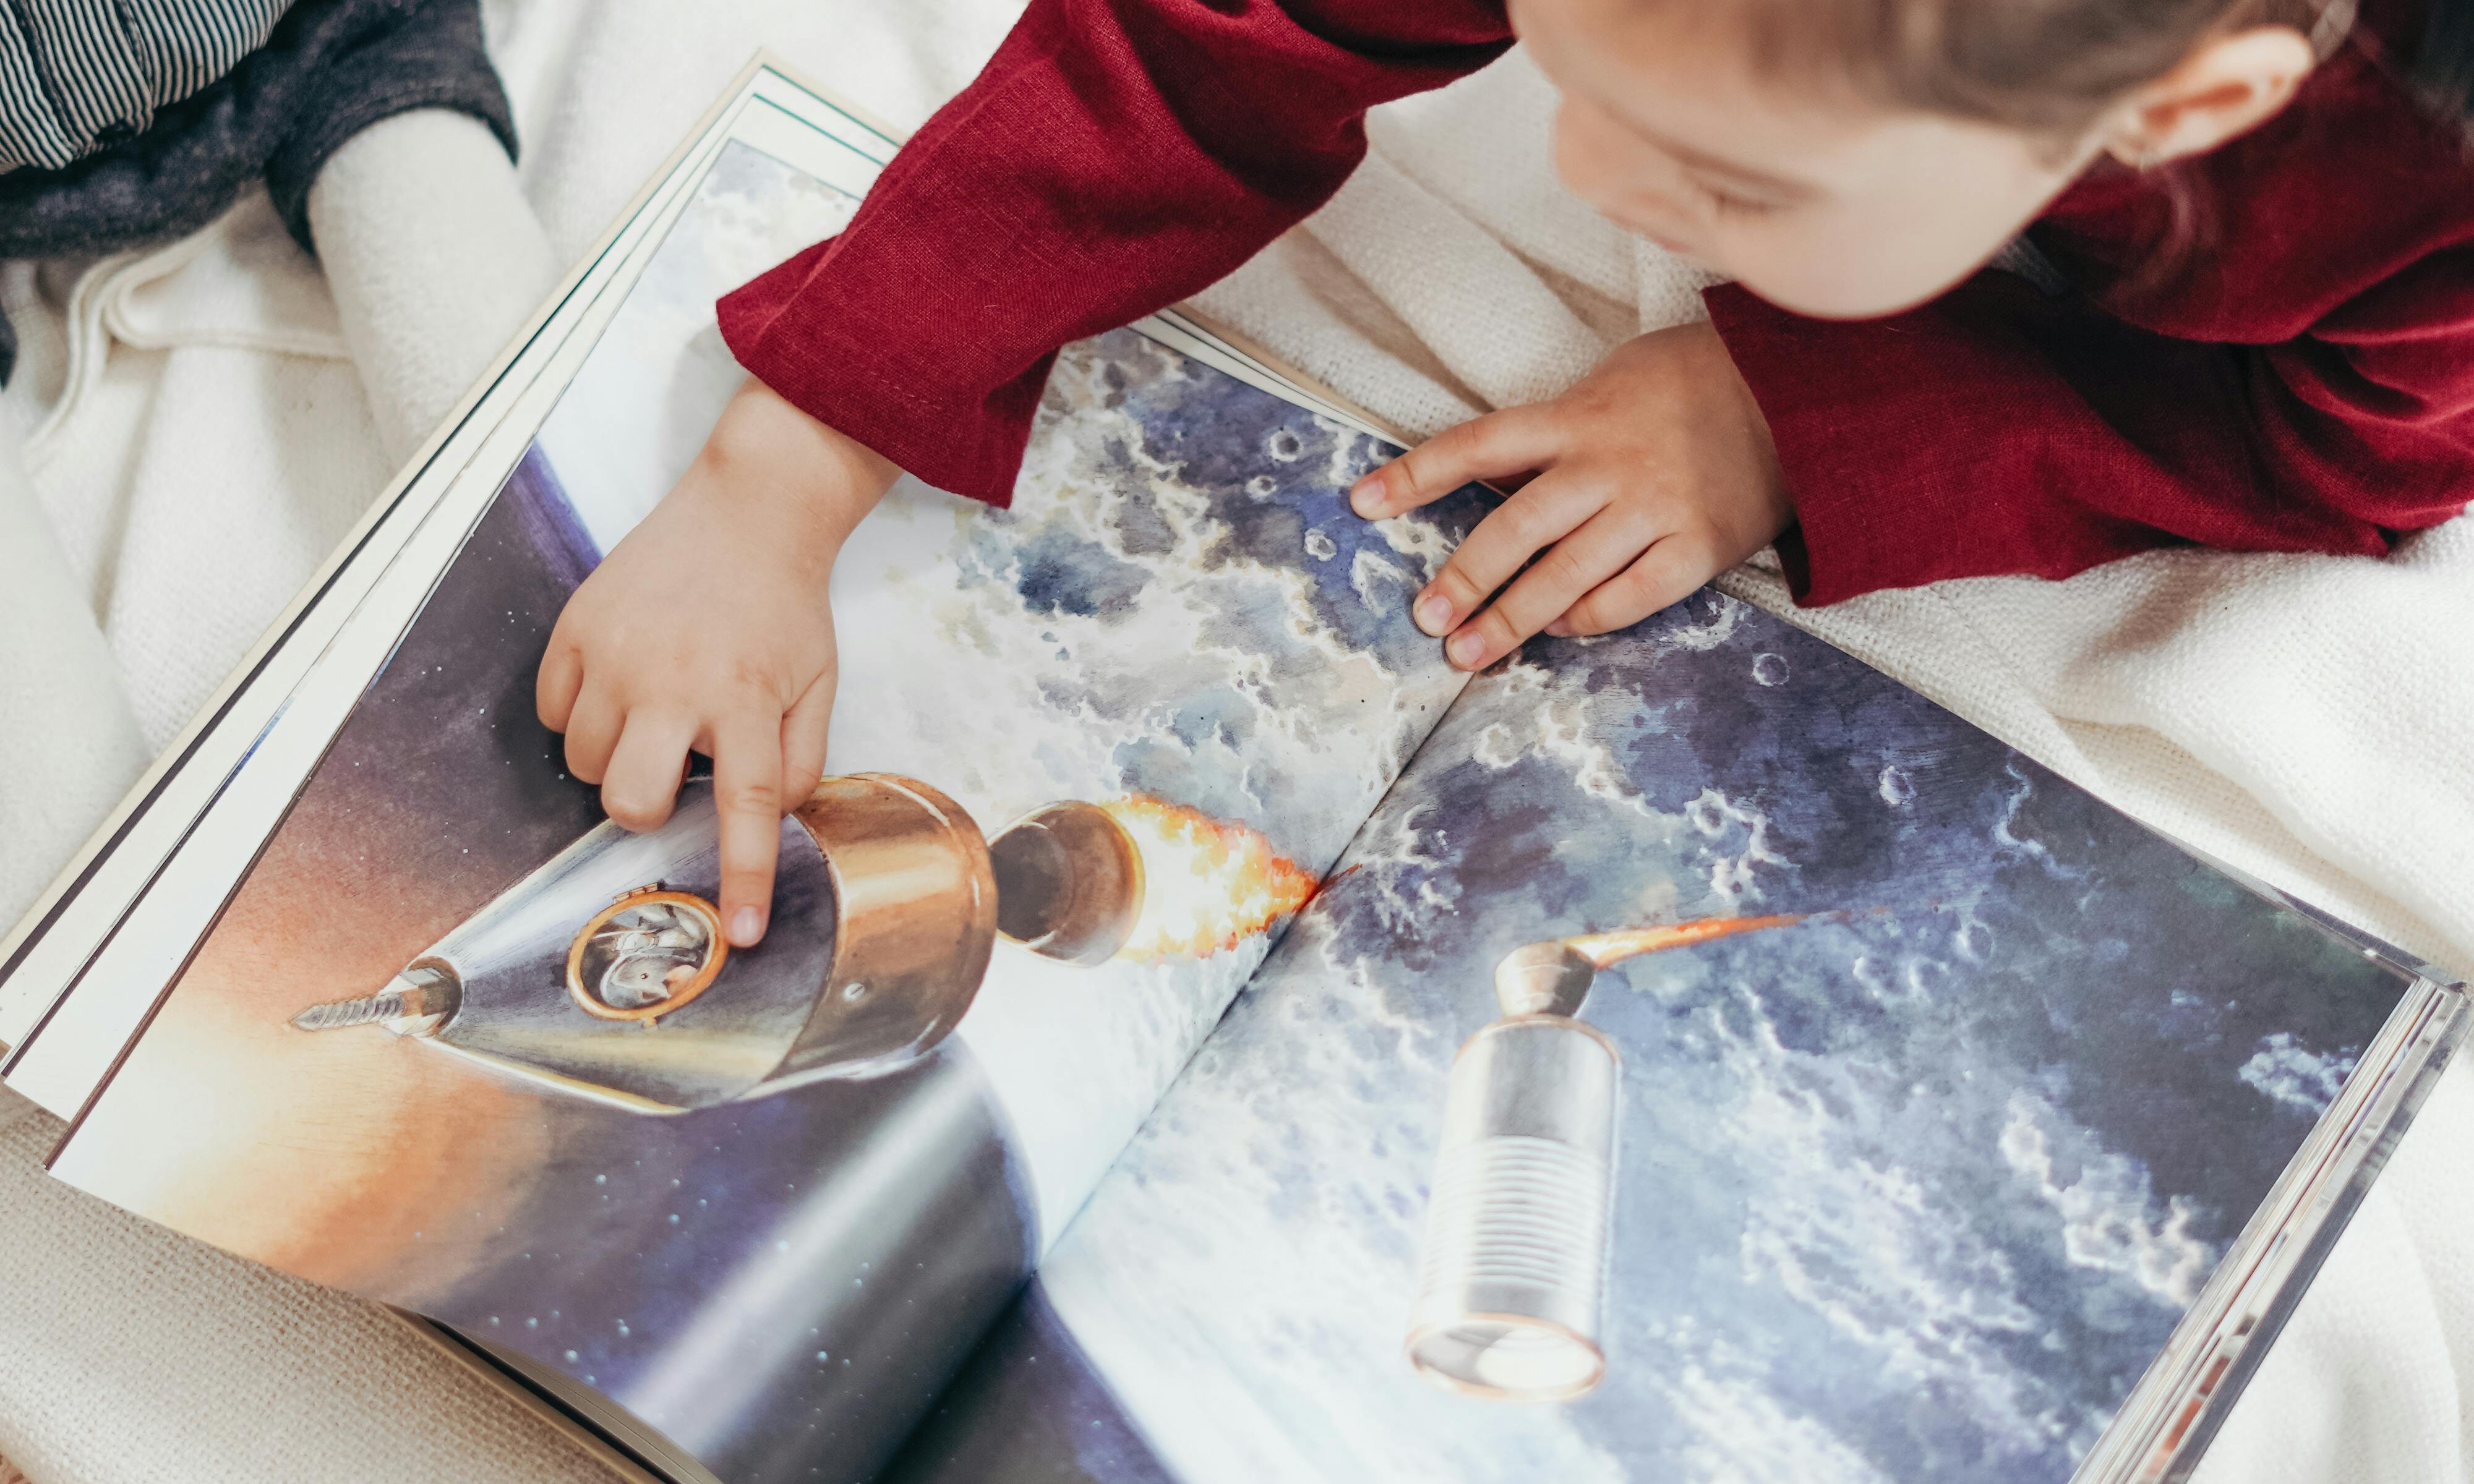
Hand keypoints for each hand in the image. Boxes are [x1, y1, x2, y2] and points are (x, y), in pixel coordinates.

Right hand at [536, 379, 897, 946]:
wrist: (747, 510)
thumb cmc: (784, 605)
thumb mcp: (819, 683)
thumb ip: (801, 760)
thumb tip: (772, 821)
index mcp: (745, 698)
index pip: (746, 808)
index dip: (742, 878)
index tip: (739, 934)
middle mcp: (673, 681)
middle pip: (630, 801)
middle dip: (647, 812)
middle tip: (673, 775)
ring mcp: (615, 653)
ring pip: (583, 763)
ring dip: (615, 759)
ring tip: (653, 714)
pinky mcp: (575, 628)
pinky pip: (552, 712)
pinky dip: (580, 716)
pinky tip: (620, 686)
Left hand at [1348, 322, 1789, 670]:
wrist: (1800, 393)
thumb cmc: (1697, 381)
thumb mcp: (1617, 377)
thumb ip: (1560, 426)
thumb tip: (1498, 477)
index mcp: (1577, 416)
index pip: (1479, 445)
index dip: (1417, 474)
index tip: (1363, 503)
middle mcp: (1606, 464)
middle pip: (1514, 528)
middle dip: (1463, 578)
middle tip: (1426, 618)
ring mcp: (1651, 508)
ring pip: (1563, 575)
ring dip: (1510, 620)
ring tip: (1467, 654)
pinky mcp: (1696, 547)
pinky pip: (1629, 597)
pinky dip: (1588, 618)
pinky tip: (1560, 629)